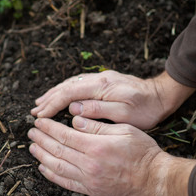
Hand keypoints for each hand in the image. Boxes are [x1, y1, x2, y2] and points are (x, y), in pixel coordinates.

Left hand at [27, 116, 195, 195]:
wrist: (153, 178)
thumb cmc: (142, 151)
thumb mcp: (124, 130)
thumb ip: (97, 125)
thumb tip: (75, 120)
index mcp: (96, 146)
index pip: (65, 135)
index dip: (49, 128)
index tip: (39, 122)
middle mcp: (89, 163)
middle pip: (58, 149)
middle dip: (41, 140)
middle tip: (31, 132)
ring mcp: (89, 179)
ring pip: (58, 166)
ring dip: (42, 156)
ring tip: (32, 148)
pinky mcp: (91, 190)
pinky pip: (66, 183)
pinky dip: (52, 175)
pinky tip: (43, 167)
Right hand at [31, 70, 194, 129]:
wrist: (160, 96)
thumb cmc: (145, 109)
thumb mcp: (124, 114)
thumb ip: (98, 109)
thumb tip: (72, 108)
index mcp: (102, 86)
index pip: (69, 93)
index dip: (52, 105)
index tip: (40, 116)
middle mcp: (98, 79)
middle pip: (66, 86)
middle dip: (49, 99)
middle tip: (34, 111)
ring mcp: (100, 79)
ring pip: (70, 84)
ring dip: (54, 94)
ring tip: (41, 104)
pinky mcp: (102, 82)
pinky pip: (78, 85)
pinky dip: (65, 92)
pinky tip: (60, 97)